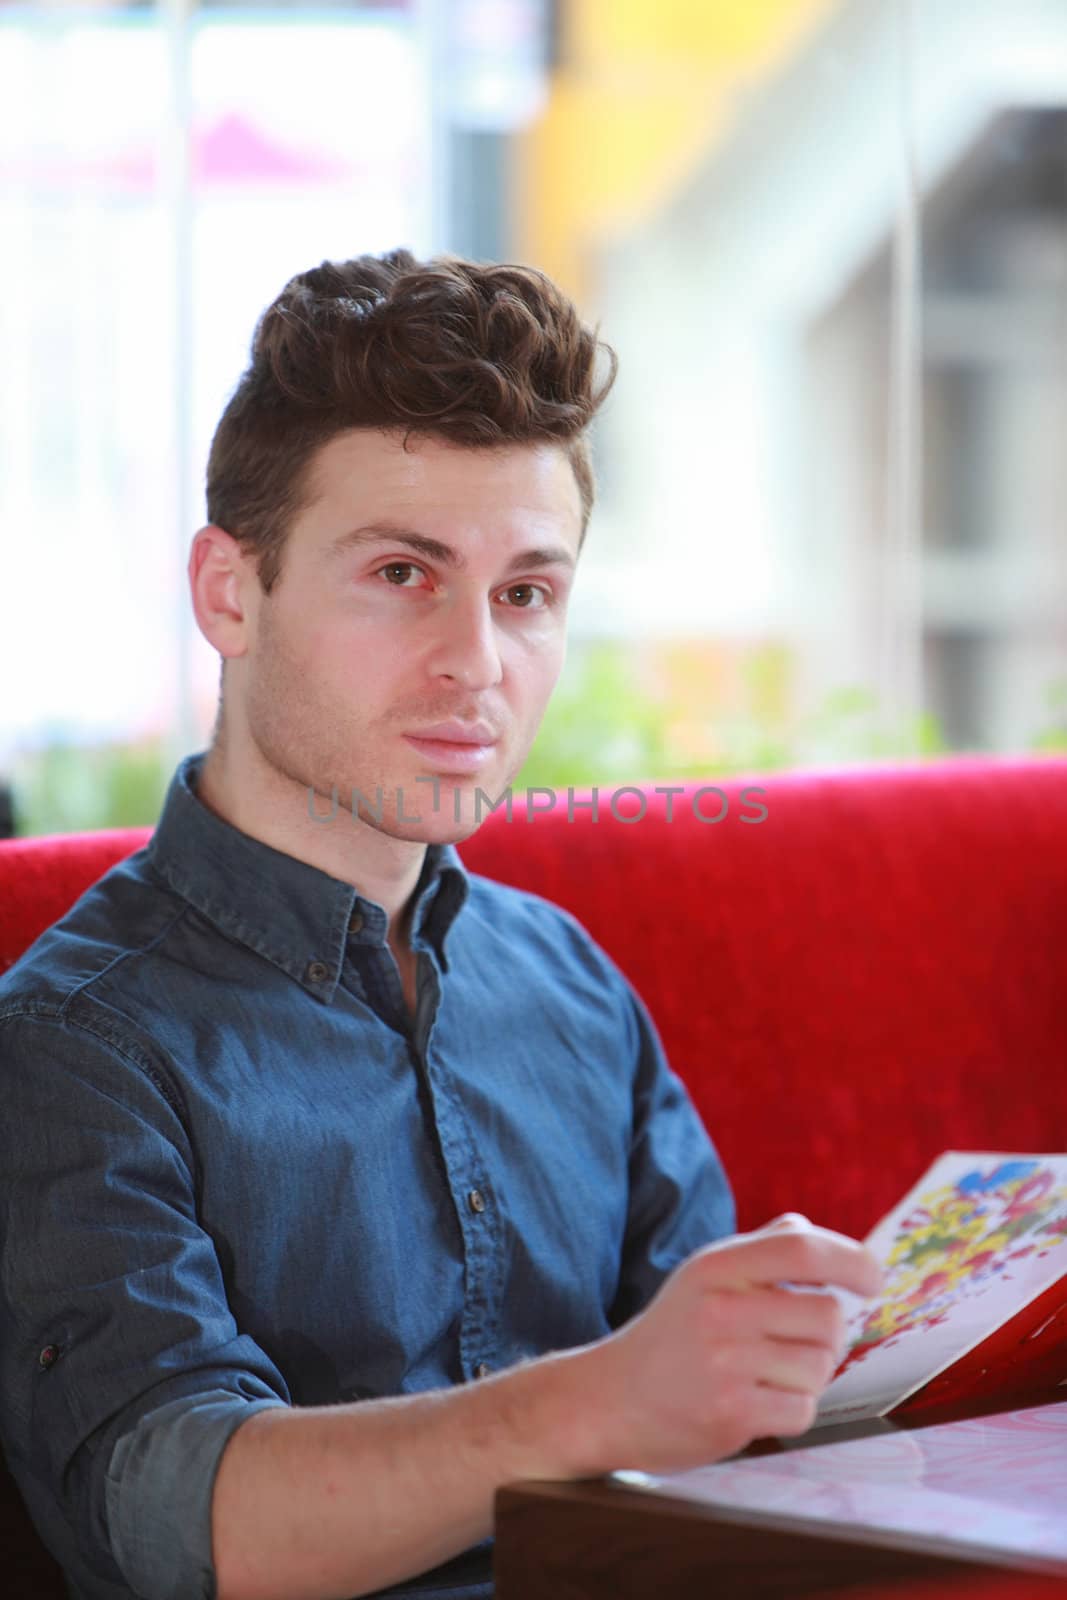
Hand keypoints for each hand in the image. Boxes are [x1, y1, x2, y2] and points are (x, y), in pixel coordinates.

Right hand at [571, 1213, 882, 1474]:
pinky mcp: (731, 1414)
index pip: (801, 1249)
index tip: (874, 1279)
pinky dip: (791, 1410)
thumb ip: (758, 1250)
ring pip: (821, 1366)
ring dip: (807, 1376)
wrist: (610, 1399)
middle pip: (828, 1316)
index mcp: (717, 1266)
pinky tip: (756, 1404)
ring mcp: (726, 1364)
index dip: (851, 1259)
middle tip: (794, 1343)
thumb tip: (809, 1228)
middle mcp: (722, 1309)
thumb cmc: (671, 1335)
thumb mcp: (703, 1276)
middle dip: (828, 1335)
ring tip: (765, 1375)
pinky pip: (803, 1410)